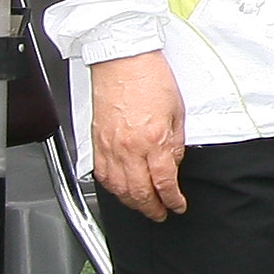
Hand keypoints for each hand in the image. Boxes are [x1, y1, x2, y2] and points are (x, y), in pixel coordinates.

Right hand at [88, 50, 186, 217]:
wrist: (123, 58)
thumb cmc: (151, 77)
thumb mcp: (177, 111)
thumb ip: (174, 144)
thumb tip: (173, 165)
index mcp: (153, 139)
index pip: (164, 182)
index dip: (172, 200)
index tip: (177, 205)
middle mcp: (129, 147)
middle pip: (139, 192)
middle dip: (152, 209)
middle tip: (160, 214)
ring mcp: (109, 146)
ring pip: (117, 188)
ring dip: (131, 203)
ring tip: (143, 207)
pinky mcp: (96, 141)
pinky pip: (101, 174)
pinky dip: (112, 188)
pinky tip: (120, 190)